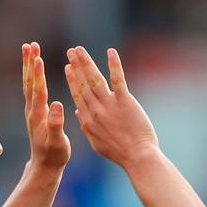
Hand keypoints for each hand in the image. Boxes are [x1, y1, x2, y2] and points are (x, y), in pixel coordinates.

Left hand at [22, 42, 69, 170]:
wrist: (45, 166)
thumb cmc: (54, 155)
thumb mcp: (58, 142)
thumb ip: (56, 124)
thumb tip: (56, 104)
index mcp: (39, 115)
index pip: (38, 90)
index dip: (38, 74)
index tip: (38, 57)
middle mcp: (32, 110)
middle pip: (29, 82)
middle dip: (30, 63)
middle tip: (30, 45)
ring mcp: (31, 111)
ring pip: (28, 83)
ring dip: (29, 65)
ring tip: (30, 49)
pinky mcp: (34, 112)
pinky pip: (31, 89)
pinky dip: (31, 75)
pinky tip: (34, 68)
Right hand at [65, 46, 158, 166]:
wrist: (138, 157)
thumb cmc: (119, 153)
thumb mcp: (97, 142)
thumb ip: (86, 125)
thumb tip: (78, 111)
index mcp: (88, 120)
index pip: (77, 95)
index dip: (72, 80)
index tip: (68, 68)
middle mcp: (96, 110)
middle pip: (83, 84)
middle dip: (76, 66)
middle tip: (71, 52)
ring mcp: (110, 105)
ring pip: (95, 79)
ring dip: (86, 62)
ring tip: (79, 50)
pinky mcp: (125, 102)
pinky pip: (118, 80)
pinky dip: (114, 65)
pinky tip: (111, 52)